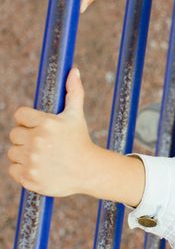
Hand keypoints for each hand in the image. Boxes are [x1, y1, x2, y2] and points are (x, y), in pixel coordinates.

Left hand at [7, 68, 96, 196]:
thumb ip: (73, 92)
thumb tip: (73, 70)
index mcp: (46, 124)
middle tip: (44, 144)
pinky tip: (39, 167)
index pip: (20, 115)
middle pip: (14, 134)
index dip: (29, 120)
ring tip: (42, 156)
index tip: (40, 127)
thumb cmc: (80, 141)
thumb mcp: (76, 116)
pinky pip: (13, 169)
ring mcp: (32, 161)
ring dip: (23, 153)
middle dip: (27, 137)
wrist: (89, 171)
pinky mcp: (29, 177)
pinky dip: (23, 169)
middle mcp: (37, 142)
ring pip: (13, 152)